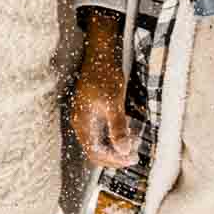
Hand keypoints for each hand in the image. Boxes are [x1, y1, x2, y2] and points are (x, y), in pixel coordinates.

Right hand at [70, 16, 135, 168]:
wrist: (99, 53)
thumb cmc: (105, 75)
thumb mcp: (114, 102)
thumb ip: (118, 128)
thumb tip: (124, 151)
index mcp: (82, 122)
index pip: (95, 152)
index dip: (113, 159)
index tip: (131, 158)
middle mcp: (80, 122)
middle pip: (94, 150)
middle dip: (114, 156)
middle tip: (133, 157)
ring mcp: (85, 117)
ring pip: (97, 141)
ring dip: (113, 147)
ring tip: (131, 147)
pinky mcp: (91, 110)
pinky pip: (99, 131)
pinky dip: (112, 136)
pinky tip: (126, 132)